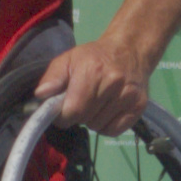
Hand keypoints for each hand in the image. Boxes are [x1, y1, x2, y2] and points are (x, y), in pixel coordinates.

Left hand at [32, 35, 153, 134]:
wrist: (129, 50)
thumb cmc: (94, 56)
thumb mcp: (68, 59)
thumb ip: (52, 77)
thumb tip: (41, 95)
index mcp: (93, 72)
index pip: (73, 110)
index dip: (63, 114)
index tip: (62, 109)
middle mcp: (113, 84)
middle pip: (85, 119)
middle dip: (77, 115)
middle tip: (81, 101)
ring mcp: (128, 96)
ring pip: (98, 127)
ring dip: (92, 120)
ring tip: (97, 103)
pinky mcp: (139, 107)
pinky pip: (113, 131)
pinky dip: (106, 125)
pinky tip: (107, 110)